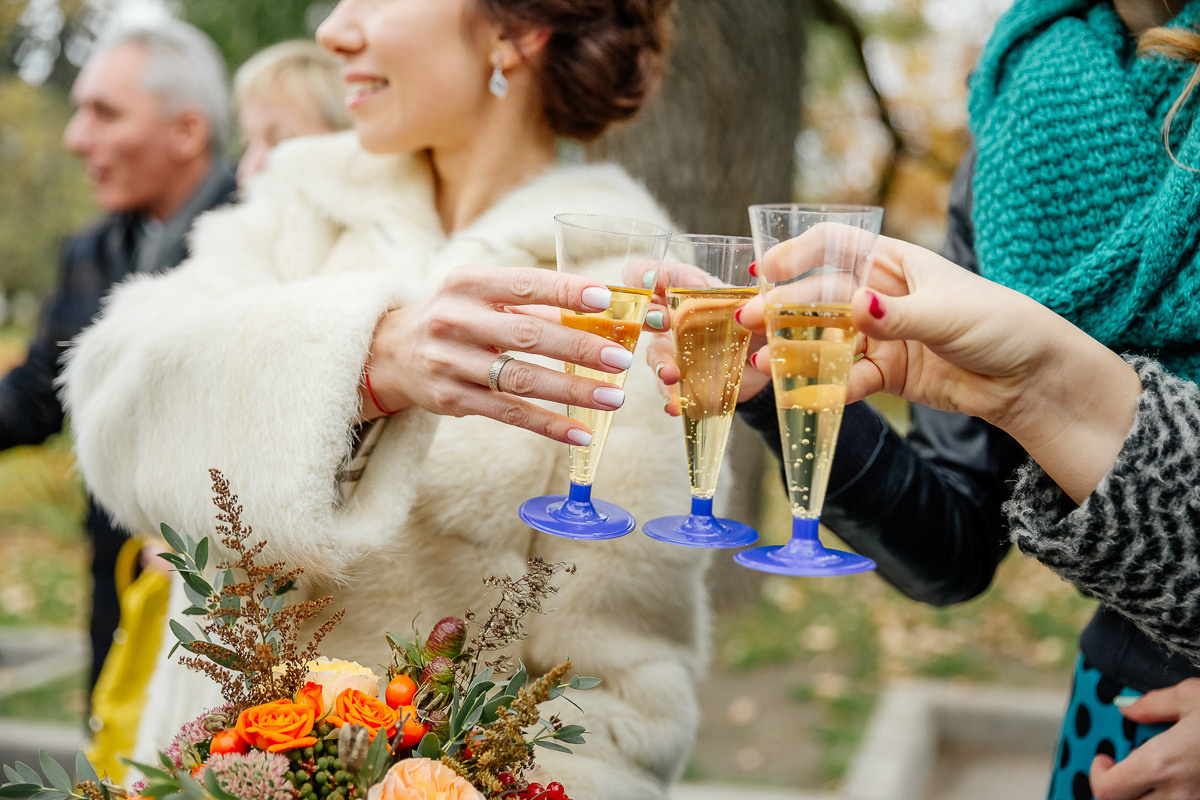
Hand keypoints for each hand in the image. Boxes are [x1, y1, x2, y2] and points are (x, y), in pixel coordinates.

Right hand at [363, 265, 638, 443]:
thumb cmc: (456, 318)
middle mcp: (455, 319)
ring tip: (612, 398)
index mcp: (468, 284)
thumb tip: (601, 318)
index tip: (607, 300)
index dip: (566, 291)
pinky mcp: (451, 398)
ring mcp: (450, 361)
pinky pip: (507, 413)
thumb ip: (533, 306)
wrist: (390, 352)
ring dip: (571, 391)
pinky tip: (580, 433)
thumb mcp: (482, 298)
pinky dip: (547, 425)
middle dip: (579, 349)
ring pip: (520, 379)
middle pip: (526, 335)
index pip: (525, 284)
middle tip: (621, 360)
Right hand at [639, 258, 767, 415]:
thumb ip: (753, 302)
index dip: (641, 273)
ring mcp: (675, 349)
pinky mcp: (683, 378)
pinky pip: (669, 387)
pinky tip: (674, 405)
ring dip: (659, 363)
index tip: (651, 281)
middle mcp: (673, 316)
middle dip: (646, 315)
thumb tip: (747, 310)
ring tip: (671, 374)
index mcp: (687, 287)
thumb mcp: (757, 303)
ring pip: (654, 353)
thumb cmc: (757, 319)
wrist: (770, 361)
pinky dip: (670, 396)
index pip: (650, 273)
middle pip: (643, 311)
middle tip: (661, 322)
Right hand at [738, 231, 1139, 501]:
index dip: (796, 253)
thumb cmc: (999, 325)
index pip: (836, 245)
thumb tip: (856, 305)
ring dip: (794, 350)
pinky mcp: (887, 374)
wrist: (1031, 380)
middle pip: (820, 296)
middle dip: (783, 308)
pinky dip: (826, 387)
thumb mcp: (948, 314)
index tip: (763, 269)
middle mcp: (881, 296)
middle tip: (749, 321)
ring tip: (764, 361)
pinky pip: (847, 378)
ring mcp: (881, 336)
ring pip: (825, 339)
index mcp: (896, 263)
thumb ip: (897, 315)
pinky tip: (805, 395)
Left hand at [1090, 679, 1199, 799]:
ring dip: (1142, 792)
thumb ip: (1152, 705)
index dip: (1097, 775)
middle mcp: (1177, 792)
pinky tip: (1175, 773)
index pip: (1107, 790)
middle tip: (1121, 766)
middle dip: (1117, 786)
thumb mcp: (1191, 697)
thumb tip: (1127, 708)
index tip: (1102, 758)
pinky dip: (1167, 793)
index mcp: (1161, 764)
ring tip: (1152, 770)